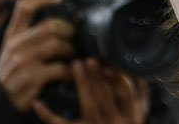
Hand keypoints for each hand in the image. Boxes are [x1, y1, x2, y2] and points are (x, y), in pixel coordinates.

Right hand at [0, 0, 73, 111]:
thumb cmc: (14, 73)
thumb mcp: (15, 50)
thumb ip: (31, 36)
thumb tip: (61, 23)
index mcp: (13, 35)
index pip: (24, 8)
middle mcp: (16, 46)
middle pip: (51, 26)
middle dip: (70, 31)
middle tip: (75, 39)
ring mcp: (22, 62)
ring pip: (57, 44)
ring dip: (72, 51)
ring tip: (74, 57)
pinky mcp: (30, 78)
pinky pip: (60, 68)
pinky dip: (71, 71)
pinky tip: (71, 73)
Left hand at [32, 59, 150, 123]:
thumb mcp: (141, 111)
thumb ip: (141, 91)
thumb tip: (139, 68)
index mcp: (131, 115)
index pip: (124, 94)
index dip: (118, 79)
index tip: (109, 65)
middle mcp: (114, 122)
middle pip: (105, 97)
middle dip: (97, 77)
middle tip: (89, 59)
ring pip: (88, 106)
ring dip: (82, 84)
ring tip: (76, 65)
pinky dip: (47, 114)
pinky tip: (37, 103)